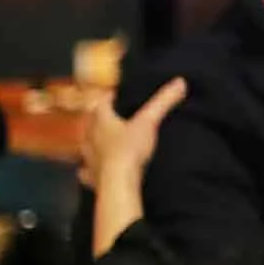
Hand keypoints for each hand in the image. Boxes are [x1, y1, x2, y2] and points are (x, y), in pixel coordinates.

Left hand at [78, 76, 186, 190]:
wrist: (118, 183)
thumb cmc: (130, 149)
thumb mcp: (149, 122)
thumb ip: (163, 102)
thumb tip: (179, 81)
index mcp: (101, 121)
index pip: (101, 103)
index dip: (109, 97)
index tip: (116, 94)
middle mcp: (90, 137)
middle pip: (89, 123)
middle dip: (96, 118)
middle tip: (107, 115)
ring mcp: (88, 158)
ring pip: (84, 145)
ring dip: (90, 141)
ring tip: (98, 140)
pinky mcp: (91, 176)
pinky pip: (85, 171)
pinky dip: (88, 169)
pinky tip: (90, 170)